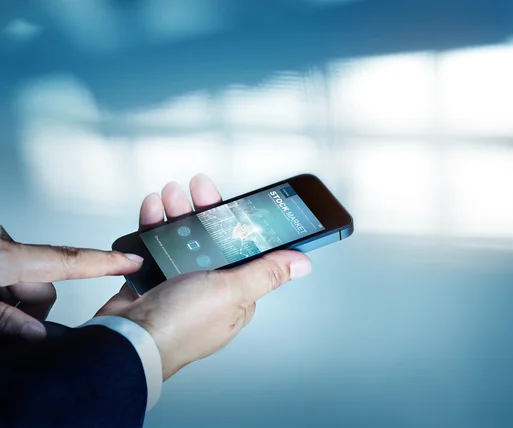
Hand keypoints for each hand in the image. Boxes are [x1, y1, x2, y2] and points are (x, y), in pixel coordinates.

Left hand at [0, 226, 143, 339]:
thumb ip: (8, 319)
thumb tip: (36, 333)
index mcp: (5, 259)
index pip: (69, 260)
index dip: (107, 262)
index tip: (134, 261)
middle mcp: (5, 246)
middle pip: (43, 283)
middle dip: (33, 306)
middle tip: (10, 324)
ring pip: (27, 280)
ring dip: (14, 301)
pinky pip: (12, 268)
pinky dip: (5, 287)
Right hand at [97, 174, 311, 379]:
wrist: (126, 340)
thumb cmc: (180, 326)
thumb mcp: (231, 293)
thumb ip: (265, 273)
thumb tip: (301, 264)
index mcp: (235, 294)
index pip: (245, 250)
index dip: (239, 222)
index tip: (232, 201)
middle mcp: (209, 289)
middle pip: (213, 238)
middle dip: (204, 210)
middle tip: (197, 188)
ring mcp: (178, 284)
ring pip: (184, 238)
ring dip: (178, 212)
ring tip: (171, 195)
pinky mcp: (152, 279)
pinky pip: (157, 245)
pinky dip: (154, 225)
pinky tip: (153, 210)